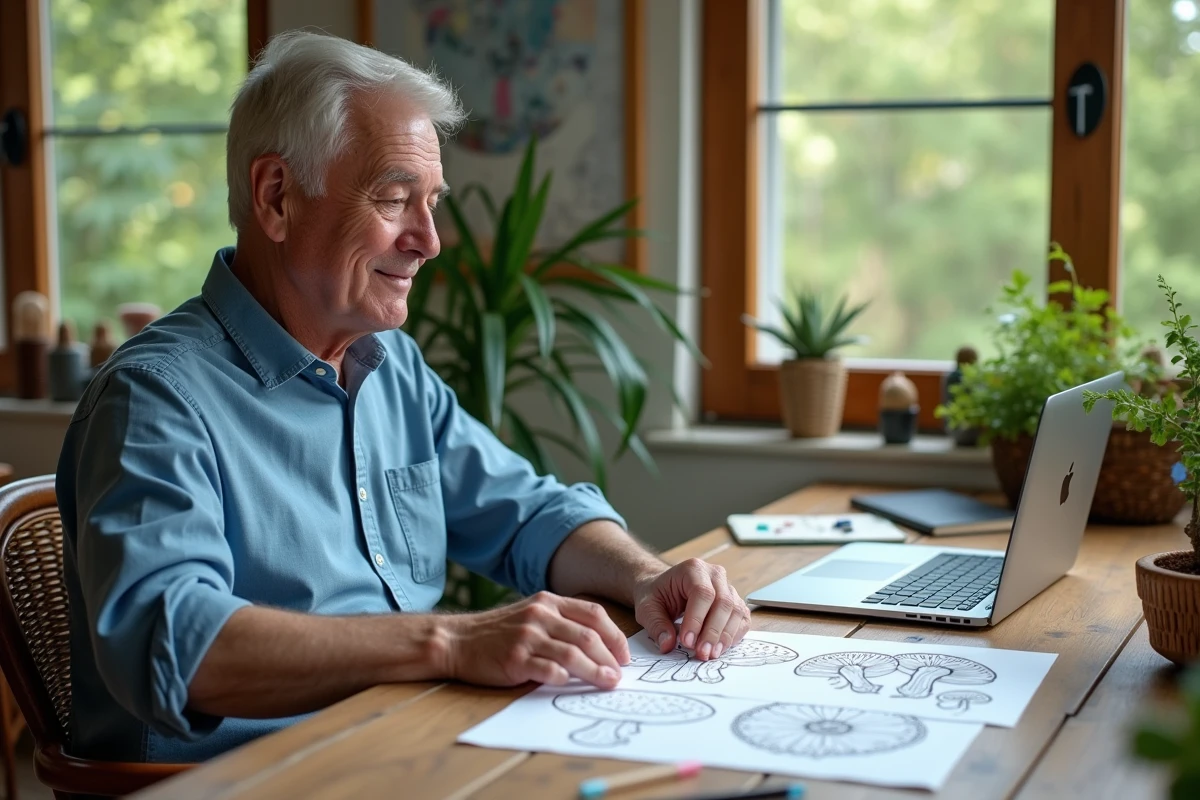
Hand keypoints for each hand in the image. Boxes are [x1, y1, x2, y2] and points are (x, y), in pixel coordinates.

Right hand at [439, 592, 630, 688]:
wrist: (456, 640)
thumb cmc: (497, 632)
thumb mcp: (530, 614)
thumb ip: (559, 622)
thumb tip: (598, 644)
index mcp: (548, 602)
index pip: (593, 614)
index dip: (614, 635)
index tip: (624, 655)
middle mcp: (540, 615)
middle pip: (588, 636)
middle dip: (610, 657)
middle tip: (620, 675)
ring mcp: (527, 636)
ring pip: (573, 654)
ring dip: (596, 671)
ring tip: (608, 683)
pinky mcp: (515, 659)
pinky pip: (548, 669)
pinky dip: (564, 677)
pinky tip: (572, 684)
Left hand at [632, 559, 750, 660]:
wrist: (665, 589)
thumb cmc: (657, 595)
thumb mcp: (647, 607)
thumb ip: (656, 625)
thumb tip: (667, 644)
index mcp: (692, 569)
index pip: (702, 593)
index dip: (697, 619)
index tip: (687, 642)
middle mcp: (715, 575)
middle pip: (723, 602)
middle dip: (713, 632)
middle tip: (701, 653)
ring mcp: (728, 588)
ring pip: (735, 611)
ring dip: (724, 637)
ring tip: (710, 654)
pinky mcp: (735, 602)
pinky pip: (742, 619)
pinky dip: (734, 635)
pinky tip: (721, 648)